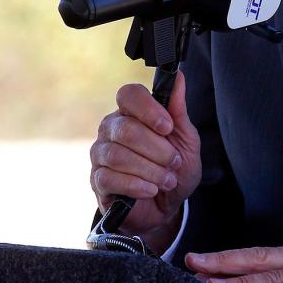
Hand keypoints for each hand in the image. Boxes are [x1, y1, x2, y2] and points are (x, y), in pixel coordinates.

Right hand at [89, 71, 201, 251]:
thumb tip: (179, 77)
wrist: (167, 206)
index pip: (129, 94)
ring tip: (167, 180)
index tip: (168, 127)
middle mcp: (111, 129)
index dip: (148, 109)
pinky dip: (137, 185)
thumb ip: (178, 110)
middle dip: (157, 149)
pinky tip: (151, 190)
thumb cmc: (175, 169)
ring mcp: (100, 154)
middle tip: (174, 162)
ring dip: (150, 170)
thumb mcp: (185, 139)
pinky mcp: (97, 180)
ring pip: (118, 155)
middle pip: (126, 129)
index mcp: (132, 113)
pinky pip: (110, 177)